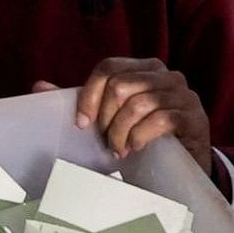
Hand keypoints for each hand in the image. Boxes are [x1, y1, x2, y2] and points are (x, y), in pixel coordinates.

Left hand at [46, 57, 210, 164]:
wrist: (182, 164)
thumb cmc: (143, 137)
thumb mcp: (111, 118)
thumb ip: (82, 101)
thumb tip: (39, 85)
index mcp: (144, 68)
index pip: (108, 67)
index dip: (89, 95)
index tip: (82, 124)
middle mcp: (167, 75)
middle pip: (121, 85)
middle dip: (106, 119)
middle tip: (107, 142)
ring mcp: (183, 94)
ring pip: (139, 104)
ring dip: (122, 132)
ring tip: (120, 149)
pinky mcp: (194, 117)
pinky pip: (161, 120)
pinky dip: (141, 137)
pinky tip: (137, 149)